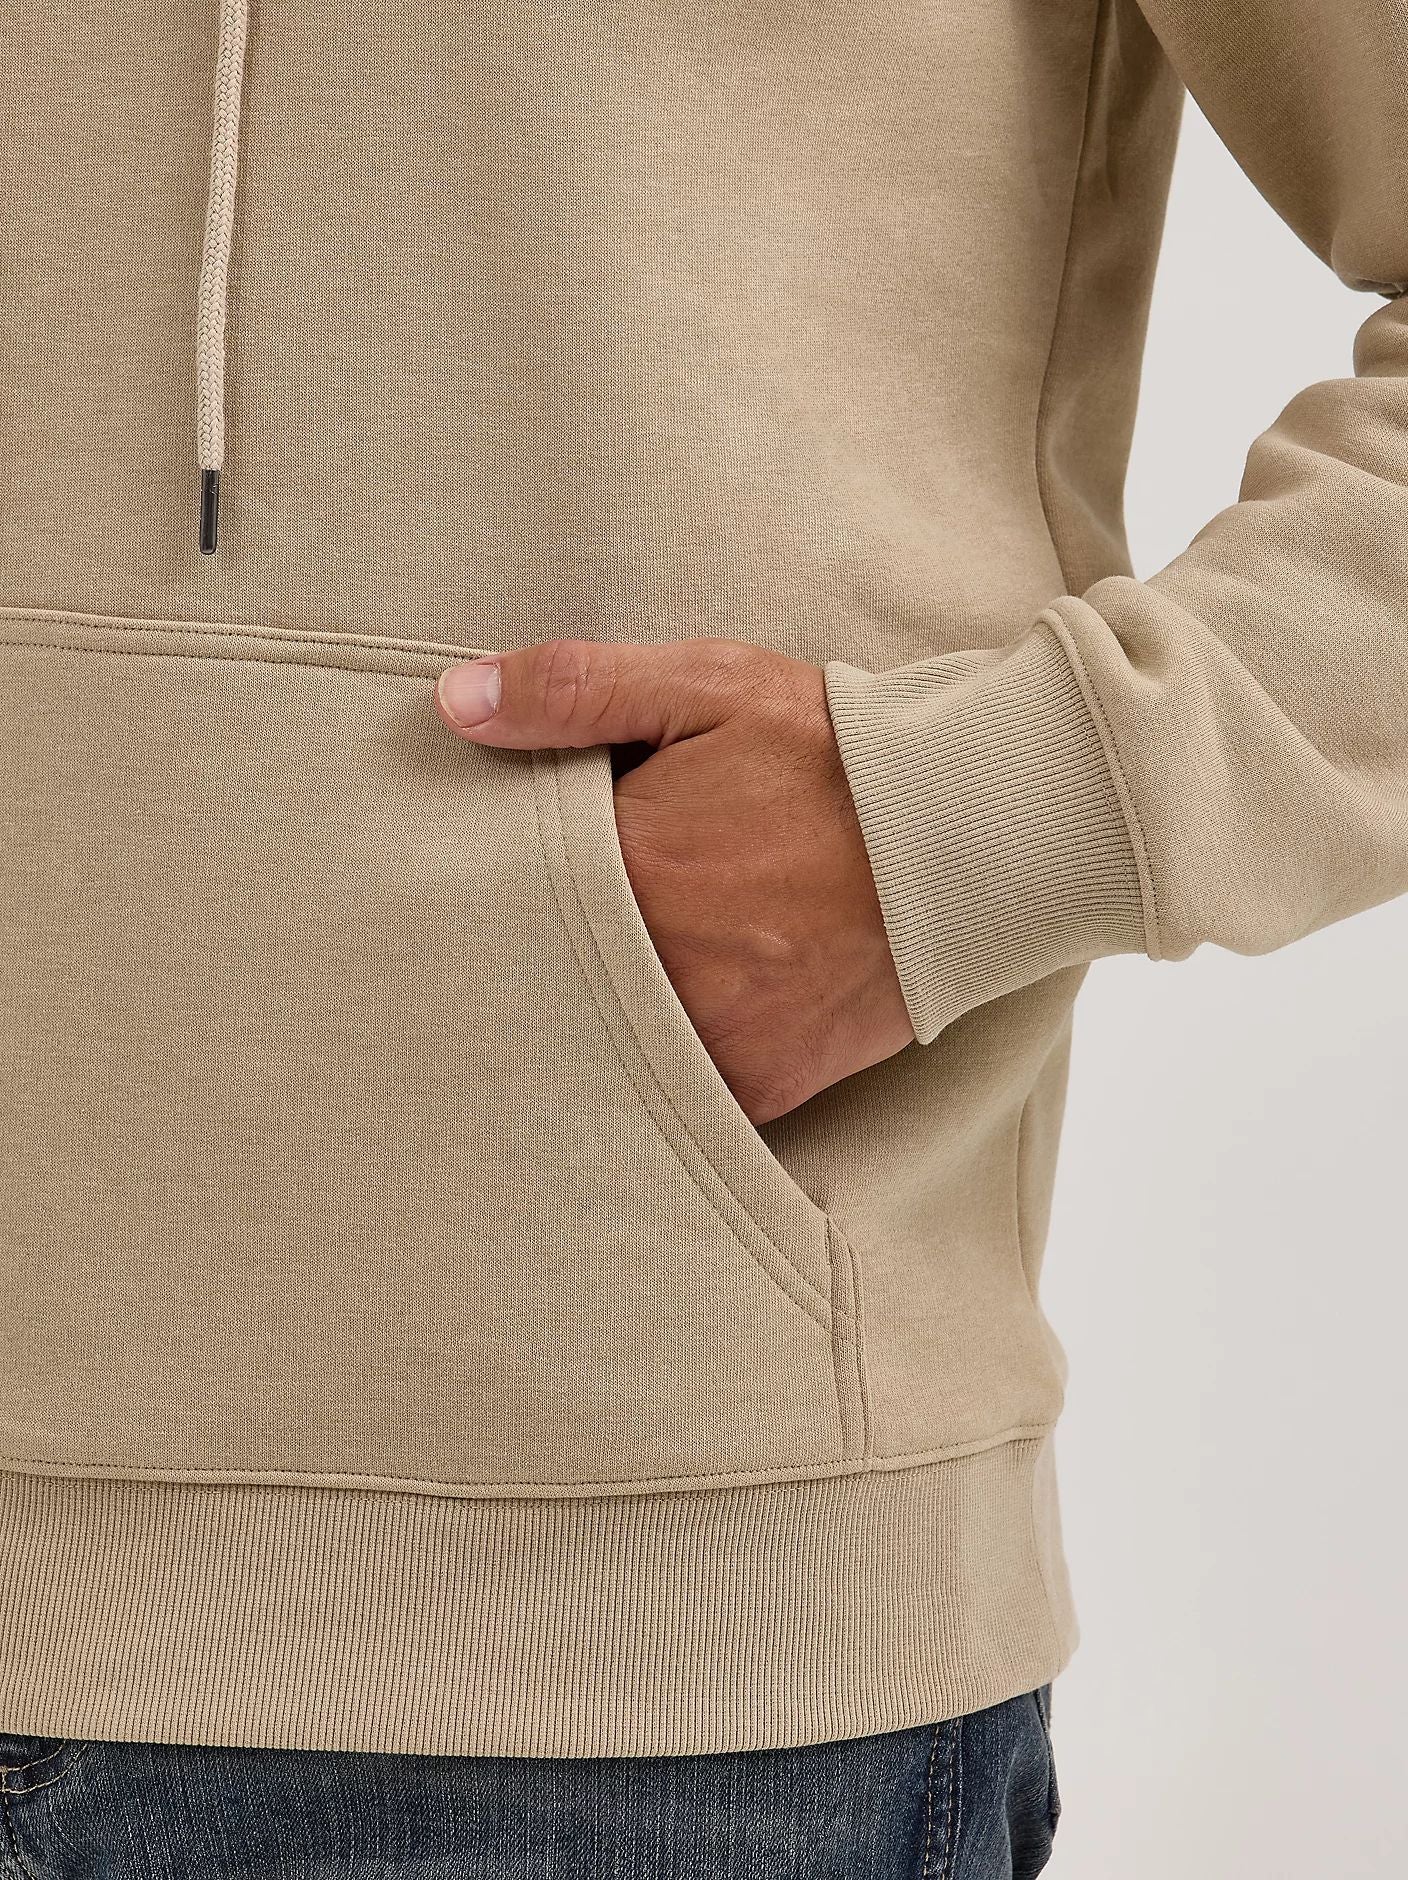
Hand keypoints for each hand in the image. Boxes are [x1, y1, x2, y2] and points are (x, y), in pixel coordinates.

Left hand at [435, 638, 914, 1122]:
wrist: (975, 835)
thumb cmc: (835, 754)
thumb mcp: (708, 687)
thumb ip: (575, 689)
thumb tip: (456, 703)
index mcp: (631, 871)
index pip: (504, 892)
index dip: (490, 880)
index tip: (482, 872)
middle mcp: (662, 973)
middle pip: (548, 979)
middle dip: (533, 953)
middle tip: (520, 932)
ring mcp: (713, 1041)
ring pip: (602, 1045)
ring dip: (590, 1016)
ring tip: (598, 974)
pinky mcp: (760, 1088)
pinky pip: (676, 1093)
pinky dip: (658, 1063)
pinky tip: (658, 1023)